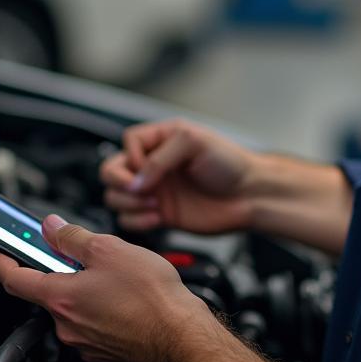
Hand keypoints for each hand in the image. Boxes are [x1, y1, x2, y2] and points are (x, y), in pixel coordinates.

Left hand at [0, 214, 210, 361]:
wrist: (182, 337)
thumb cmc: (152, 298)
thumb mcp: (109, 249)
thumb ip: (73, 236)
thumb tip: (52, 227)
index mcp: (61, 297)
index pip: (15, 279)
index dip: (2, 263)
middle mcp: (67, 325)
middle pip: (48, 292)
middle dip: (60, 271)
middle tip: (80, 254)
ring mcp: (85, 342)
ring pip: (72, 308)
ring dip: (82, 289)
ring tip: (114, 276)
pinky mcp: (104, 351)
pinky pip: (91, 324)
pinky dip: (98, 308)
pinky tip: (123, 298)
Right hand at [100, 119, 257, 234]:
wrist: (249, 195)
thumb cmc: (229, 162)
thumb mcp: (194, 143)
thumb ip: (160, 158)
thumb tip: (136, 181)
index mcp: (161, 140)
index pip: (128, 142)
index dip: (132, 156)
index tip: (146, 167)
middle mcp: (153, 165)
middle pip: (111, 170)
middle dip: (120, 181)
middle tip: (139, 190)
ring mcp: (155, 190)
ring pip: (116, 197)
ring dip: (128, 203)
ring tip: (153, 205)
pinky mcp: (160, 214)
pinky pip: (130, 219)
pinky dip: (136, 221)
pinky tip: (157, 218)